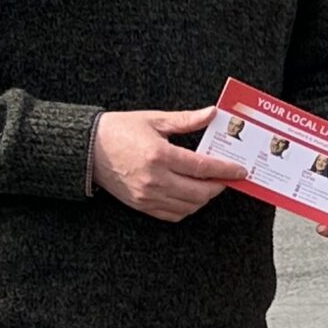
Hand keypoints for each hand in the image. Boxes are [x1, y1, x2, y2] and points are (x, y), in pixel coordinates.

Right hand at [92, 107, 248, 221]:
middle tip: (227, 177)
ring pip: (189, 206)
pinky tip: (192, 195)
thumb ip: (186, 120)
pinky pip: (173, 214)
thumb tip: (212, 113)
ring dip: (205, 198)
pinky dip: (188, 208)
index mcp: (160, 155)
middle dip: (219, 186)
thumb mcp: (154, 120)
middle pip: (200, 192)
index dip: (226, 170)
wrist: (87, 149)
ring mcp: (147, 195)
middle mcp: (155, 179)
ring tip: (210, 184)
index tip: (240, 170)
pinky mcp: (141, 205)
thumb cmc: (119, 130)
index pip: (203, 168)